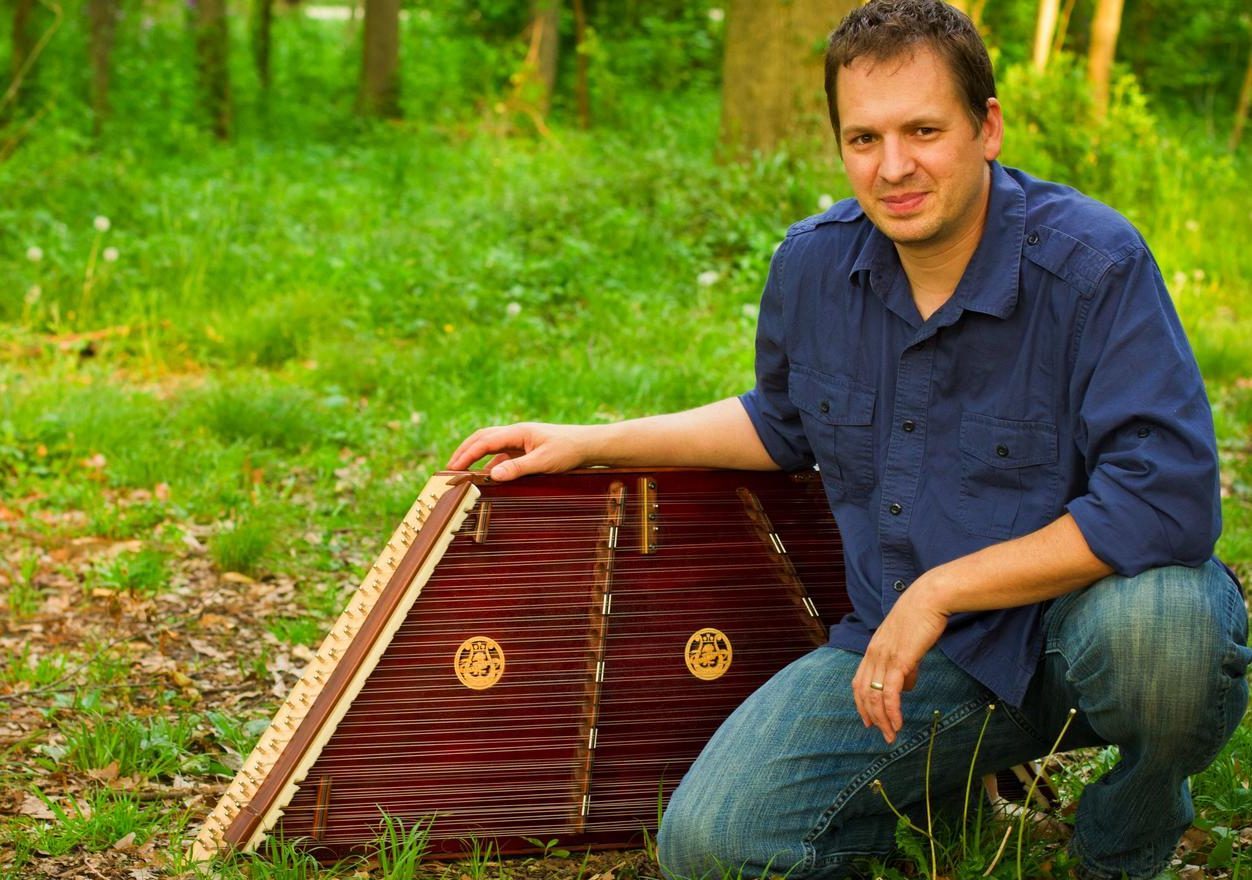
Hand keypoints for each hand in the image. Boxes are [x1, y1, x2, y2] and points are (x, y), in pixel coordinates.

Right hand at [446, 422, 596, 480]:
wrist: (589, 446)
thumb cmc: (569, 450)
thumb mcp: (543, 462)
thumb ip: (517, 468)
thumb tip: (492, 476)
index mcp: (518, 432)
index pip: (484, 441)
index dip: (466, 455)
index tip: (452, 469)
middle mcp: (516, 434)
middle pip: (482, 439)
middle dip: (464, 452)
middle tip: (449, 469)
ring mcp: (520, 442)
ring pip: (491, 448)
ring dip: (475, 459)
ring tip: (461, 474)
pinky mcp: (526, 451)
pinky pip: (502, 457)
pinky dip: (491, 466)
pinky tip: (486, 478)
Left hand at [852, 577, 950, 743]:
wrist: (930, 598)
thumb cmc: (922, 618)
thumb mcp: (908, 644)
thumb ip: (905, 664)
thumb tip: (907, 686)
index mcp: (873, 649)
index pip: (859, 681)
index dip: (861, 703)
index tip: (869, 720)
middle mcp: (873, 654)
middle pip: (863, 692)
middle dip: (871, 716)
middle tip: (882, 734)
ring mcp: (884, 657)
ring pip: (875, 696)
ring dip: (883, 719)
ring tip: (892, 735)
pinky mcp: (899, 659)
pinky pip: (890, 692)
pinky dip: (892, 711)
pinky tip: (898, 723)